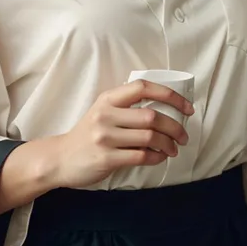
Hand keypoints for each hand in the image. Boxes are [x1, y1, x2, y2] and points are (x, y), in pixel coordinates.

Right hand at [50, 80, 194, 189]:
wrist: (59, 158)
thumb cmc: (87, 134)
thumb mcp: (102, 112)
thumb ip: (126, 107)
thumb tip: (166, 110)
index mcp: (108, 99)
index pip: (143, 87)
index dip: (170, 95)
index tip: (187, 108)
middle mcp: (106, 115)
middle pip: (152, 116)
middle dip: (175, 127)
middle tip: (183, 136)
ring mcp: (105, 137)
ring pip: (150, 138)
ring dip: (168, 145)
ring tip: (173, 149)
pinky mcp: (106, 158)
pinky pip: (141, 156)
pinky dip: (157, 158)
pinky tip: (159, 158)